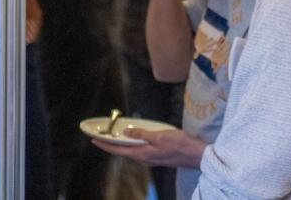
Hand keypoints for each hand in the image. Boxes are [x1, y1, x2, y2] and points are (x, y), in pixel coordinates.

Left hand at [91, 128, 206, 168]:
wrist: (197, 155)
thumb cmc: (179, 145)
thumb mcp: (159, 136)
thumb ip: (142, 134)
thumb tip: (126, 132)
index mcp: (142, 154)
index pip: (118, 150)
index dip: (105, 145)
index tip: (94, 140)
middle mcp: (144, 158)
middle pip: (123, 151)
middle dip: (111, 144)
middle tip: (102, 136)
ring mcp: (151, 158)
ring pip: (131, 150)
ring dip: (122, 144)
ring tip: (114, 136)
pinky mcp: (157, 156)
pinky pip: (140, 150)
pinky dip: (133, 143)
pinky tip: (134, 138)